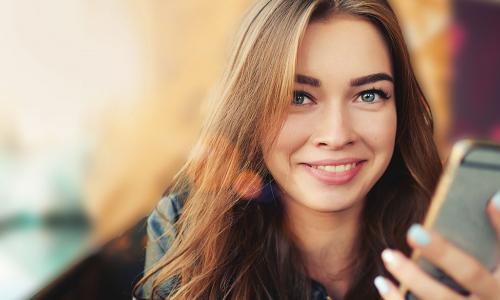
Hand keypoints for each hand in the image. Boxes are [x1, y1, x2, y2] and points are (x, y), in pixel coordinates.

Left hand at [374, 194, 499, 299]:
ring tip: (389, 254)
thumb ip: (491, 239)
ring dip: (412, 277)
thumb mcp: (495, 264)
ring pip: (440, 298)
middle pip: (470, 274)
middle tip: (414, 232)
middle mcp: (494, 298)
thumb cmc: (486, 285)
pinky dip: (395, 299)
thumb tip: (484, 199)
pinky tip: (381, 281)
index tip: (492, 198)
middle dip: (442, 253)